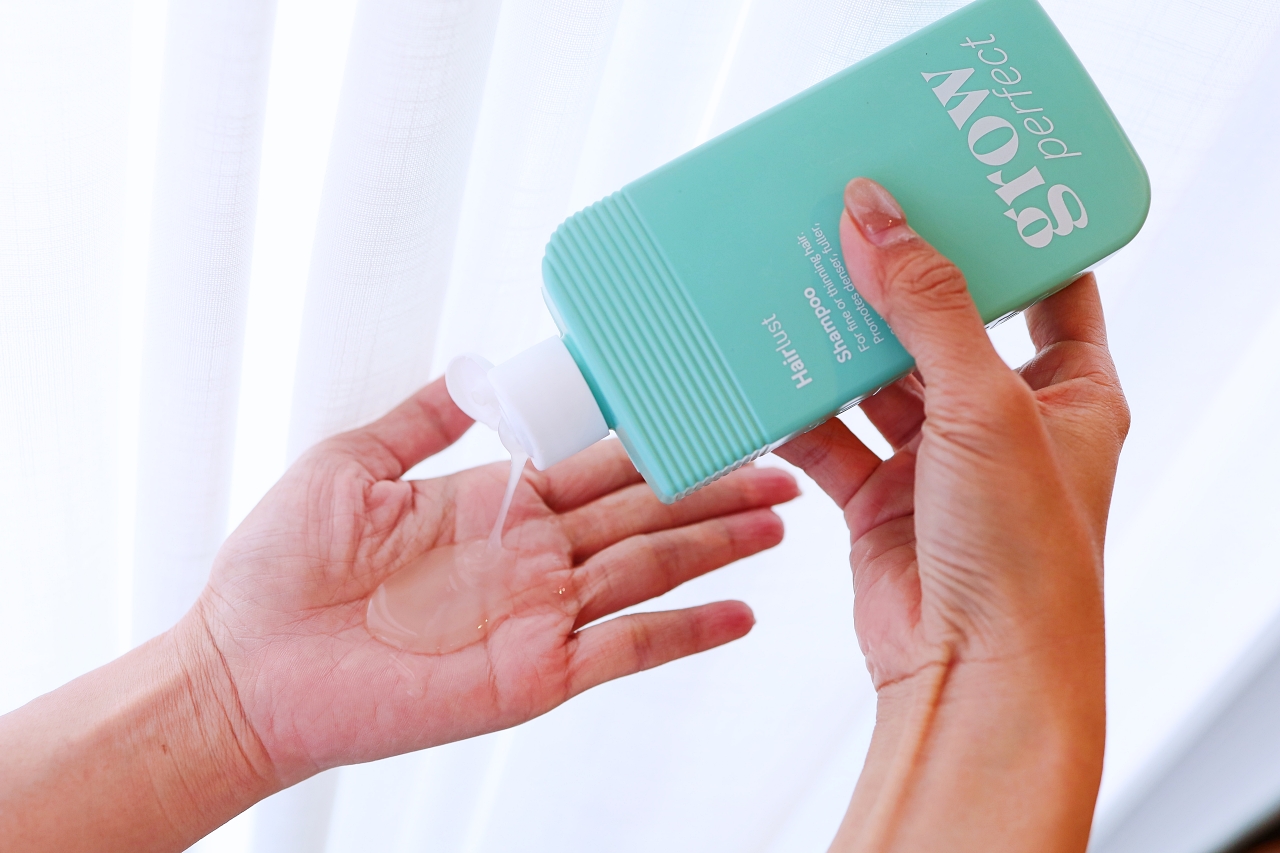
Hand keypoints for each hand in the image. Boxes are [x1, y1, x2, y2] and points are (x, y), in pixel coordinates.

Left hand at [188, 380, 797, 787]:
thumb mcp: (352, 462)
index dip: (655, 439)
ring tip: (780, 521)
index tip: (707, 410)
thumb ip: (423, 420)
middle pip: (643, 512)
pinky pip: (626, 649)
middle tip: (780, 464)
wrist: (244, 666)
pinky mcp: (534, 672)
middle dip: (713, 488)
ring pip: (650, 569)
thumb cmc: (281, 569)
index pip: (597, 463)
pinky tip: (738, 615)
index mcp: (495, 503)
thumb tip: (475, 373)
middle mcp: (530, 558)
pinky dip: (686, 633)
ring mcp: (539, 615)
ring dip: (717, 547)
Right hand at [777, 178, 1126, 851]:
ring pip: (877, 379)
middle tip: (847, 221)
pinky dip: (797, 412)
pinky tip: (763, 375)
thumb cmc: (1021, 555)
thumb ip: (926, 306)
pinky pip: (830, 437)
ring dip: (837, 343)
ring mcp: (938, 461)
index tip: (956, 185)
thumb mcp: (984, 405)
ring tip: (792, 283)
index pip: (1049, 290)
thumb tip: (875, 215)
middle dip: (895, 281)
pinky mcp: (878, 498)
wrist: (971, 673)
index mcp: (1069, 391)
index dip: (1008, 238)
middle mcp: (1004, 422)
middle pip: (943, 326)